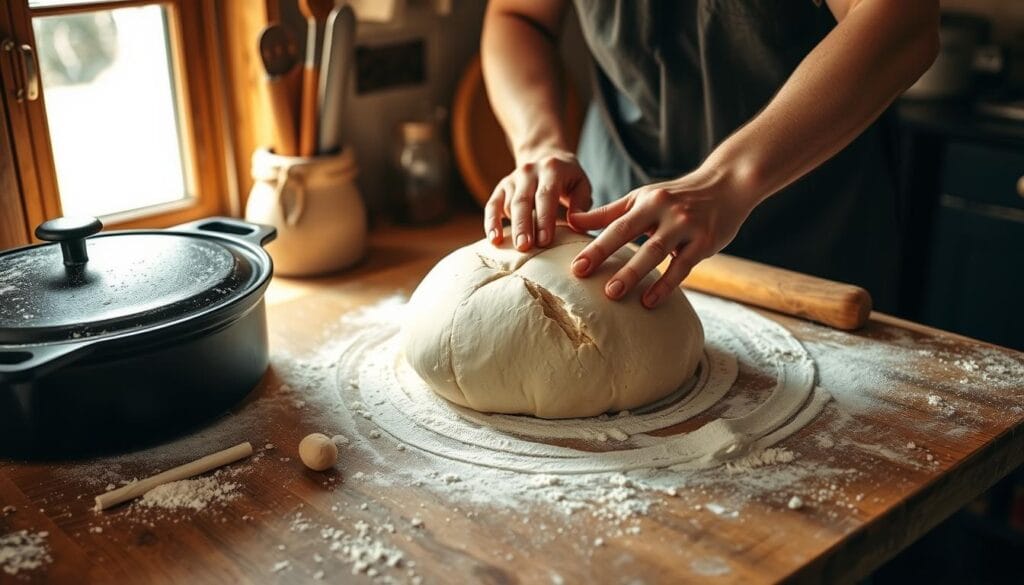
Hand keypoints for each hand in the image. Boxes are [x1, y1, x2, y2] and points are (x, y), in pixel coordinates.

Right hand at [484, 149, 591, 249]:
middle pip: (522, 200)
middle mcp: (529, 171)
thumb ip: (581, 204)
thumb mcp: (581, 185)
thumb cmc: (568, 180)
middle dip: (523, 225)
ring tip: (516, 250)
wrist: (547, 158)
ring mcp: (512, 179)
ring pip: (508, 205)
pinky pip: (492, 206)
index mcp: (551, 169)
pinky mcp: (500, 188)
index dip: (544, 219)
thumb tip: (576, 224)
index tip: (544, 241)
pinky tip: (494, 239)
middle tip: (524, 247)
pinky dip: (491, 223)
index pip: (546, 195)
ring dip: (512, 228)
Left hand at [567, 168, 755, 308]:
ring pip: (655, 252)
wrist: (728, 185)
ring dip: (633, 273)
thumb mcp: (642, 198)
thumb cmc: (676, 196)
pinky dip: (665, 285)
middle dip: (604, 255)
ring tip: (612, 294)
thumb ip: (608, 213)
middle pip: (630, 234)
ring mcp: (686, 226)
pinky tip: (649, 301)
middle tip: (582, 275)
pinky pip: (682, 267)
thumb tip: (572, 221)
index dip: (593, 245)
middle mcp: (664, 210)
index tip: (574, 267)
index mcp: (646, 201)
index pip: (614, 224)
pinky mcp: (704, 242)